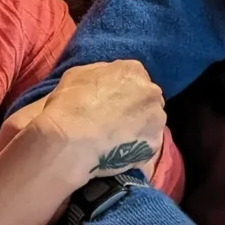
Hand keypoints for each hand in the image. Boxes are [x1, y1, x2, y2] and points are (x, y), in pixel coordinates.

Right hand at [32, 61, 166, 183]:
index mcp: (133, 71)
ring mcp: (156, 119)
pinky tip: (120, 154)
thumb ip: (101, 73)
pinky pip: (147, 147)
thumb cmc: (68, 105)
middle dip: (135, 111)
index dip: (123, 94)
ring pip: (151, 124)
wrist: (69, 141)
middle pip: (147, 101)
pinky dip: (136, 150)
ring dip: (138, 130)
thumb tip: (107, 80)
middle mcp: (151, 92)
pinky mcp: (154, 145)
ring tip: (117, 141)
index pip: (135, 80)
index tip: (113, 106)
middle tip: (116, 124)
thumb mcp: (78, 75)